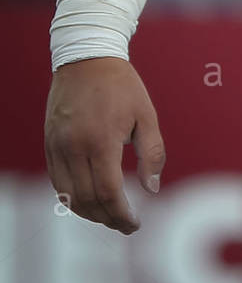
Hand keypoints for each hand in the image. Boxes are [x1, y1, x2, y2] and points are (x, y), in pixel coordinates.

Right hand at [44, 57, 165, 234]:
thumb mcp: (146, 115)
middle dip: (107, 219)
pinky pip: (57, 182)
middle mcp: (75, 147)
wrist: (87, 57)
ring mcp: (58, 146)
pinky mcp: (49, 143)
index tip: (136, 224)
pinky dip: (71, 198)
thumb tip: (151, 189)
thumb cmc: (122, 86)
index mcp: (101, 140)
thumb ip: (151, 153)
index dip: (122, 214)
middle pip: (88, 199)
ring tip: (109, 216)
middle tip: (125, 224)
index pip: (109, 192)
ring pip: (68, 196)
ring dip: (88, 213)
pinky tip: (88, 201)